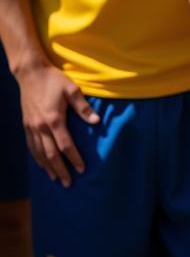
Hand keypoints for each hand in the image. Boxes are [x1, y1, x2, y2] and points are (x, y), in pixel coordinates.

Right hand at [17, 62, 98, 186]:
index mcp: (54, 119)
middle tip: (69, 183)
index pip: (65, 145)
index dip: (74, 158)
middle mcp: (40, 127)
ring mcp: (31, 127)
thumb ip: (84, 107)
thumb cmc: (54, 80)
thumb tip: (96, 121)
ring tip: (56, 178)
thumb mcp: (72, 90)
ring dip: (47, 168)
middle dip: (61, 170)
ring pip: (38, 153)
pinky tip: (42, 164)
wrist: (30, 74)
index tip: (82, 169)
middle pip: (50, 155)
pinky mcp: (26, 125)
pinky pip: (31, 146)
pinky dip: (36, 158)